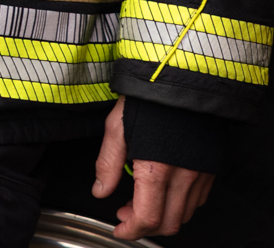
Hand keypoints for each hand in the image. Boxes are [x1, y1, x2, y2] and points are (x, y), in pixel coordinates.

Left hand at [92, 98, 214, 239]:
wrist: (180, 82)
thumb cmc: (148, 100)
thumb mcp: (116, 128)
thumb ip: (108, 164)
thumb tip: (100, 190)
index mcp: (156, 169)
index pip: (147, 218)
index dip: (130, 230)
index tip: (119, 229)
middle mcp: (183, 176)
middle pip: (169, 223)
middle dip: (145, 226)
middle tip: (125, 214)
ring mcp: (200, 174)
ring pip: (185, 214)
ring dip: (163, 216)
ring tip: (141, 200)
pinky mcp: (210, 168)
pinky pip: (198, 200)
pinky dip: (180, 204)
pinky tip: (163, 190)